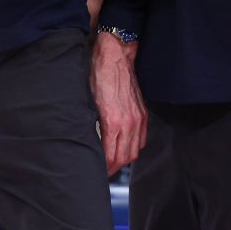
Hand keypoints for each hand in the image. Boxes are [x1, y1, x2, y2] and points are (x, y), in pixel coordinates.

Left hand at [90, 30, 146, 176]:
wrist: (116, 56)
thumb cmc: (99, 75)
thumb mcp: (88, 101)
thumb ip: (91, 123)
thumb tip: (87, 140)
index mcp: (113, 122)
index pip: (111, 156)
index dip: (104, 168)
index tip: (97, 172)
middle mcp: (129, 123)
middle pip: (124, 157)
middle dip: (114, 167)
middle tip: (104, 172)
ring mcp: (138, 118)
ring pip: (135, 150)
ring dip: (124, 159)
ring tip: (113, 164)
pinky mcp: (142, 113)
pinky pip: (142, 138)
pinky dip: (134, 147)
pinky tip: (126, 148)